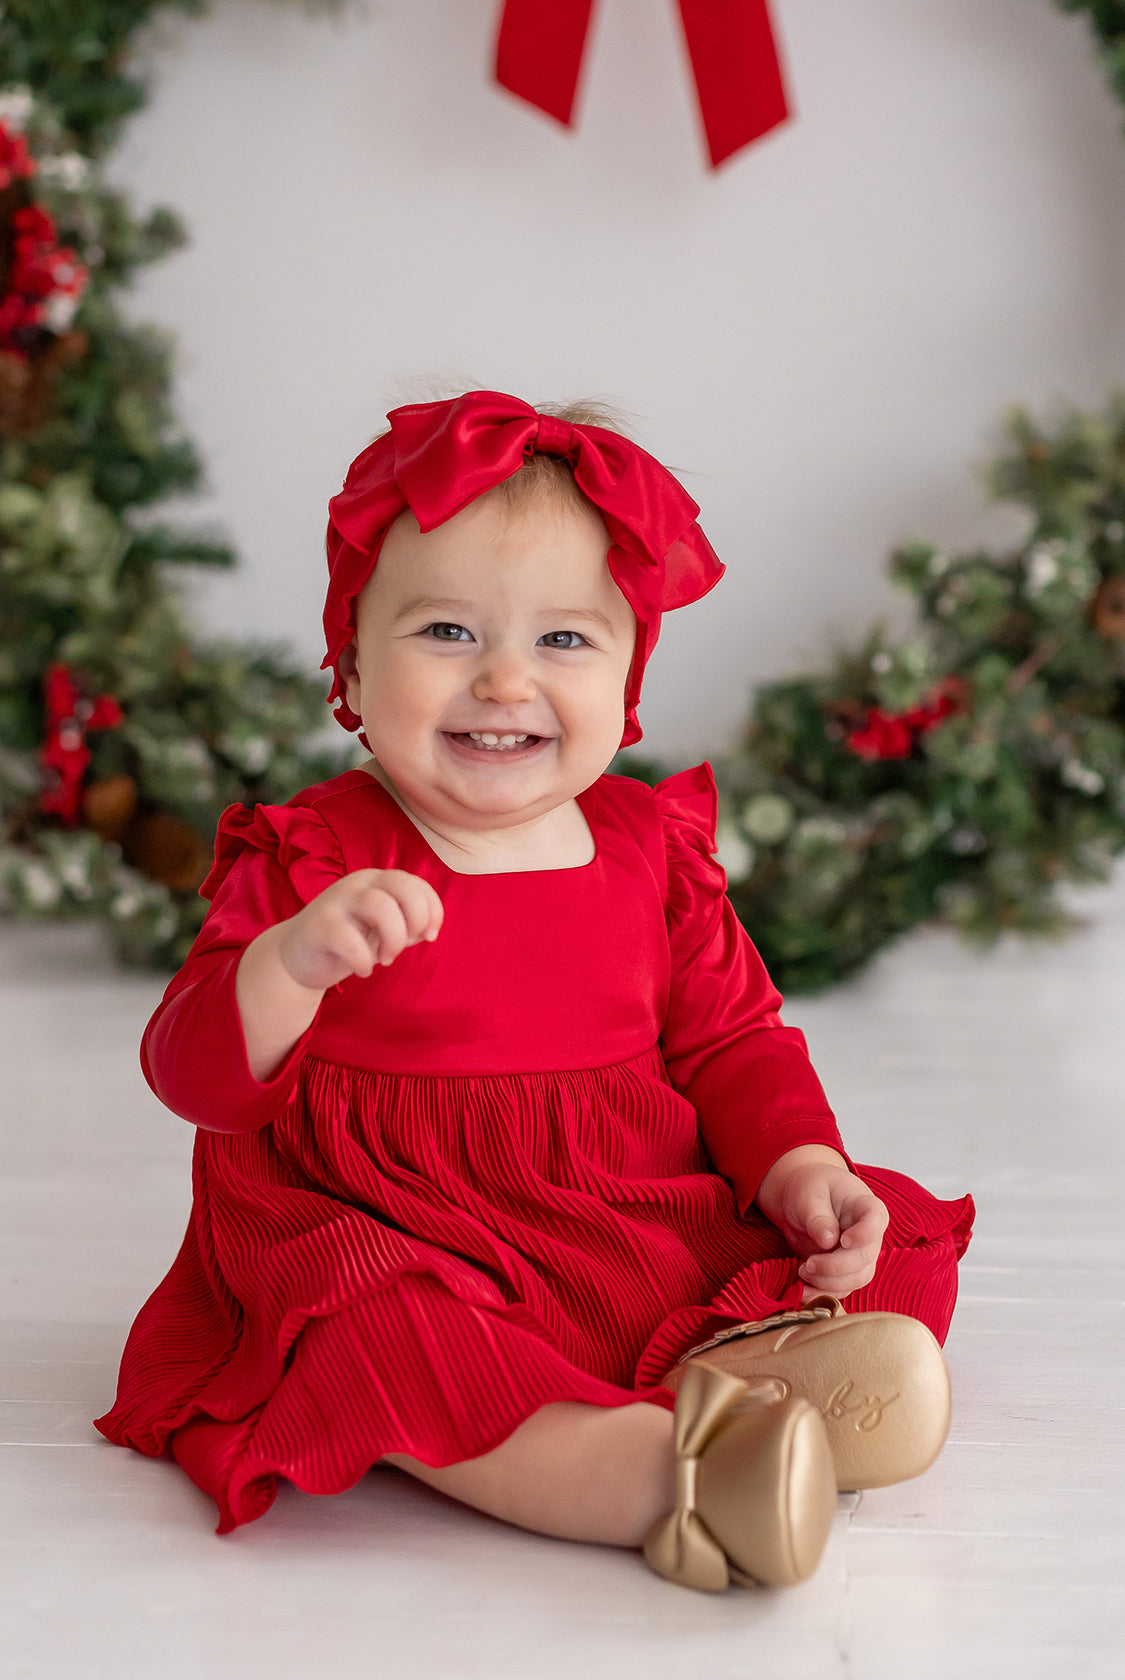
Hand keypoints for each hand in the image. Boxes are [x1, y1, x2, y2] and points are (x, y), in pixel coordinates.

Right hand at [275, 868, 443, 991]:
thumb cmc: (348, 941)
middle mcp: (359, 883)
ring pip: (381, 906)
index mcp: (378, 881)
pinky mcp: (319, 923)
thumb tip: (427, 930)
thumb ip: (407, 925)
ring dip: (394, 939)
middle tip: (406, 946)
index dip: (433, 910)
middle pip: (403, 886)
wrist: (297, 957)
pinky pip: (349, 938)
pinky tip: (362, 970)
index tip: (429, 937)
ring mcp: (338, 900)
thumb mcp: (383, 931)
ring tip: (386, 960)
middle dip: (416, 919)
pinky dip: (363, 960)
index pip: (417, 883)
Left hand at [756, 1147, 888, 1298]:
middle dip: (836, 1266)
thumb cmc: (810, 1189)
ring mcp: (860, 1255)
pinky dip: (822, 1293)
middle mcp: (869, 1235)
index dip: (864, 1235)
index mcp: (866, 1206)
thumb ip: (818, 1216)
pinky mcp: (846, 1271)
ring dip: (829, 1283)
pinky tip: (802, 1290)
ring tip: (802, 1271)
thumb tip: (828, 1240)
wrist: (802, 1200)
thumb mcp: (808, 1194)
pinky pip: (841, 1289)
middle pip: (865, 1258)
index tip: (843, 1240)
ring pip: (856, 1279)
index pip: (876, 1221)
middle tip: (808, 1263)